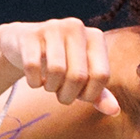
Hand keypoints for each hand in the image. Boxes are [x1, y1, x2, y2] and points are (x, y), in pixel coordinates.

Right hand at [0, 18, 118, 113]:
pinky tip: (35, 79)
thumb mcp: (83, 77)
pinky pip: (33, 67)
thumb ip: (99, 94)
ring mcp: (52, 27)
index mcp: (96, 37)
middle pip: (78, 76)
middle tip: (60, 95)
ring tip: (48, 85)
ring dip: (50, 88)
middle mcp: (77, 27)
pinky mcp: (30, 34)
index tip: (80, 95)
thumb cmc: (62, 64)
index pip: (101, 76)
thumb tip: (115, 111)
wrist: (24, 43)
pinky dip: (33, 82)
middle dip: (68, 96)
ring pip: (56, 71)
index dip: (90, 94)